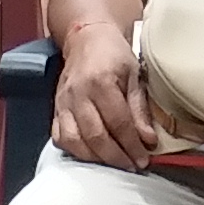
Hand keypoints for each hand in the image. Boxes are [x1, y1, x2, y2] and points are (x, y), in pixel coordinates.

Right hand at [51, 25, 151, 172]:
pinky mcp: (54, 109)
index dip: (132, 145)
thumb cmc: (114, 55)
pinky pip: (59, 138)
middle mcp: (78, 94)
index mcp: (101, 82)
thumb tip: (149, 141)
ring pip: (74, 141)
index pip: (118, 122)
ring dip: (95, 158)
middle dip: (116, 157)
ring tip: (114, 164)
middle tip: (132, 166)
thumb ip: (139, 109)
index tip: (144, 160)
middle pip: (95, 136)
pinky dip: (75, 151)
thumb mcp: (134, 75)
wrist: (86, 38)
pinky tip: (92, 155)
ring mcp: (63, 103)